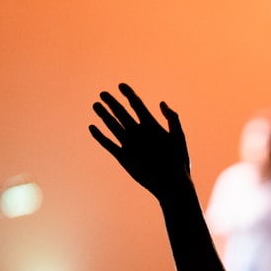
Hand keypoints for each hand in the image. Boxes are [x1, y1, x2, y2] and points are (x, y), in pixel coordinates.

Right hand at [89, 83, 191, 201]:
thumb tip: (161, 103)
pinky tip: (92, 127)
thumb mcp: (178, 137)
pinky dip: (100, 136)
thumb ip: (172, 119)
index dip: (129, 94)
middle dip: (113, 103)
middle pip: (122, 114)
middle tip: (103, 93)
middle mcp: (139, 133)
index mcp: (152, 126)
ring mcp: (130, 145)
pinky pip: (109, 144)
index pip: (137, 106)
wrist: (172, 184)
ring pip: (114, 126)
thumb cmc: (179, 162)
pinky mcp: (124, 157)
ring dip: (104, 116)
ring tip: (96, 105)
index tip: (121, 85)